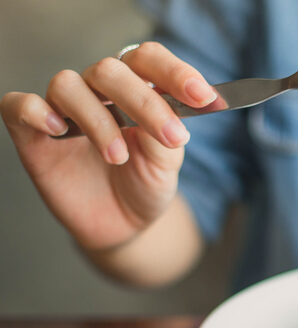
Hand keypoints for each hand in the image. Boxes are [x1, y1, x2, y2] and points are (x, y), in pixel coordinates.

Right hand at [0, 42, 214, 250]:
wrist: (124, 224)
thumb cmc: (145, 184)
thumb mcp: (167, 163)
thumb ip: (168, 132)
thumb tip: (176, 109)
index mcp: (136, 89)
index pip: (148, 59)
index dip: (174, 71)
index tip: (203, 96)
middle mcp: (98, 92)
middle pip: (110, 69)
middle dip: (145, 102)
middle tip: (173, 137)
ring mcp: (63, 110)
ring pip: (68, 85)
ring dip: (99, 120)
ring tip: (119, 157)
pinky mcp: (33, 134)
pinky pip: (20, 105)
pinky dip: (38, 111)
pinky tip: (60, 131)